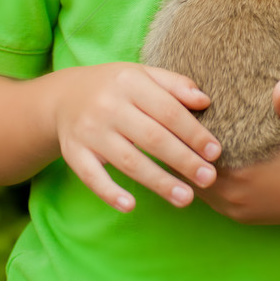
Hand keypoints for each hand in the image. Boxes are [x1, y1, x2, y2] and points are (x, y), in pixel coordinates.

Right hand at [51, 63, 220, 212]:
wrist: (64, 96)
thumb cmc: (117, 87)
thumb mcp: (143, 74)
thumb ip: (174, 84)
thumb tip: (205, 101)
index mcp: (130, 82)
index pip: (168, 110)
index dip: (193, 132)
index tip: (215, 152)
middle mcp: (108, 106)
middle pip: (152, 137)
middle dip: (183, 160)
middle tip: (209, 179)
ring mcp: (89, 131)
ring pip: (128, 161)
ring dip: (159, 182)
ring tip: (186, 198)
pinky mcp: (73, 153)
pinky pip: (92, 177)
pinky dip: (110, 192)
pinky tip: (130, 206)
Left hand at [195, 79, 279, 224]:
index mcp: (244, 178)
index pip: (198, 158)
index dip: (187, 137)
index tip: (182, 114)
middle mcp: (236, 200)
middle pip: (192, 176)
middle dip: (185, 152)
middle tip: (178, 124)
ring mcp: (240, 212)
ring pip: (200, 191)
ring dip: (193, 169)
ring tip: (185, 141)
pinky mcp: (247, 217)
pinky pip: (214, 201)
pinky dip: (206, 183)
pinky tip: (206, 162)